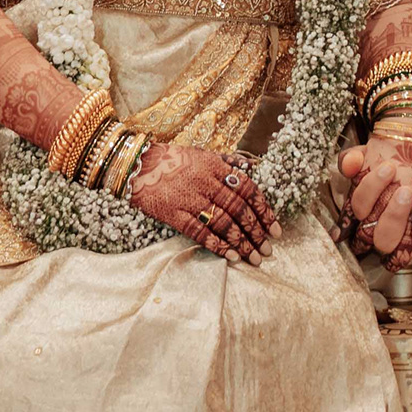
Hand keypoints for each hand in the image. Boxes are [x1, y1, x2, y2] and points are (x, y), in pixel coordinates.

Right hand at [127, 141, 280, 262]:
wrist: (137, 165)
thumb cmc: (172, 159)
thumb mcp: (201, 153)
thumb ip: (226, 161)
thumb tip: (249, 167)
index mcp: (214, 166)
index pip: (247, 189)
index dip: (263, 209)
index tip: (275, 227)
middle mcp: (205, 182)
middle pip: (238, 208)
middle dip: (256, 231)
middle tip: (268, 248)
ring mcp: (189, 199)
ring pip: (222, 222)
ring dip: (241, 242)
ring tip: (254, 257)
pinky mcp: (174, 214)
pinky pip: (199, 231)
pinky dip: (217, 245)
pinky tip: (230, 256)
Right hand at [340, 135, 411, 265]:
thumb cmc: (406, 161)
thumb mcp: (379, 153)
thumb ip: (358, 157)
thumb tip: (350, 163)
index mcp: (374, 217)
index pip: (361, 215)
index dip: (369, 195)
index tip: (387, 168)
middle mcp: (399, 235)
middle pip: (386, 244)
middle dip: (394, 219)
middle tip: (405, 191)